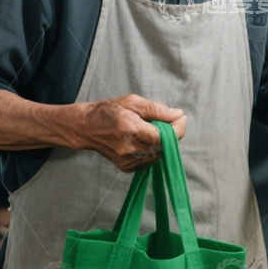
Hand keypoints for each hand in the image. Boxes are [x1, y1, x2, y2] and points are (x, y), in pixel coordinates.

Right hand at [72, 94, 186, 170]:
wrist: (86, 128)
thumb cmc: (109, 110)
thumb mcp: (132, 101)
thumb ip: (156, 109)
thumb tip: (178, 115)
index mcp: (130, 129)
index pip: (162, 136)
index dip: (177, 129)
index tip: (181, 118)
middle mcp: (129, 148)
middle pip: (163, 147)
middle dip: (170, 134)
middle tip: (166, 121)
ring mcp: (126, 160)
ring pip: (158, 155)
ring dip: (161, 143)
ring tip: (151, 129)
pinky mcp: (126, 167)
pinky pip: (149, 161)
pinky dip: (152, 150)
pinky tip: (143, 140)